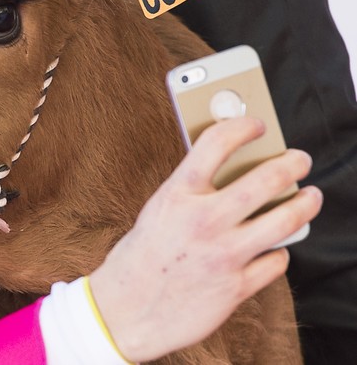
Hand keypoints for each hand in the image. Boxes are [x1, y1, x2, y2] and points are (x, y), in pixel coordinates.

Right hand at [89, 116, 321, 361]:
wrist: (125, 310)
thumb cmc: (141, 256)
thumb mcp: (159, 211)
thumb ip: (192, 191)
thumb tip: (234, 171)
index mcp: (177, 194)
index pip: (216, 143)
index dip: (242, 126)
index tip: (256, 124)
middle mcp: (203, 221)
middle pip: (266, 179)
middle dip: (291, 164)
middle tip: (300, 159)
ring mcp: (223, 255)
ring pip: (285, 221)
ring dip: (305, 205)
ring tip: (310, 196)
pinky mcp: (236, 287)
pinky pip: (275, 262)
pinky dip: (278, 252)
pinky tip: (274, 248)